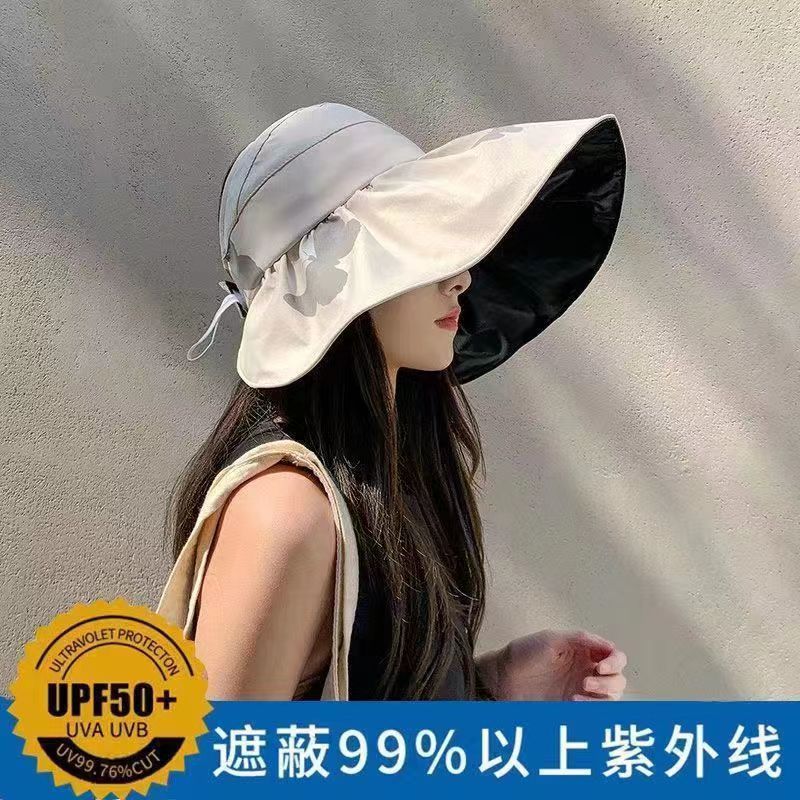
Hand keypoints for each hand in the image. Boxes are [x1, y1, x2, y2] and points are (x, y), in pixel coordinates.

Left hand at [478, 628, 626, 700]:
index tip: (602, 666)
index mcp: (584, 652)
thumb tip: (607, 644)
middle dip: (608, 683)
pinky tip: (574, 703)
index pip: (616, 657)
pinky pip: (594, 713)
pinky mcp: (572, 708)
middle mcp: (587, 672)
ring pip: (610, 699)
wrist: (501, 678)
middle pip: (618, 681)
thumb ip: (579, 639)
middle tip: (587, 682)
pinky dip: (591, 710)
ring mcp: (581, 692)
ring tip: (577, 696)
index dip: (615, 662)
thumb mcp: (550, 639)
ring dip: (601, 699)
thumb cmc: (523, 654)